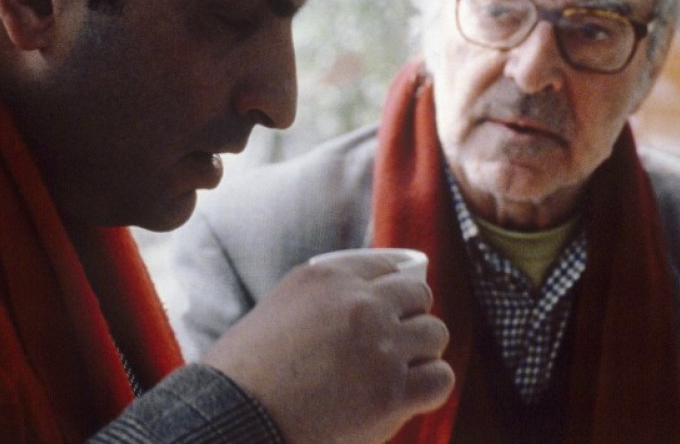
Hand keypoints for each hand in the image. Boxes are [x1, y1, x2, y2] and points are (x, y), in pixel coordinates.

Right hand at [203, 251, 453, 443]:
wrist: (238, 412)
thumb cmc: (249, 369)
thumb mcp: (280, 306)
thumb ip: (322, 299)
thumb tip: (363, 306)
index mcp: (328, 276)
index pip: (388, 266)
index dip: (395, 289)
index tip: (395, 306)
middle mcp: (359, 303)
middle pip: (419, 296)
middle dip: (413, 316)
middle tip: (399, 341)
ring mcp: (380, 346)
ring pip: (435, 333)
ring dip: (423, 351)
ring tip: (404, 370)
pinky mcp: (392, 392)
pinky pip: (440, 378)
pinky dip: (431, 386)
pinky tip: (413, 393)